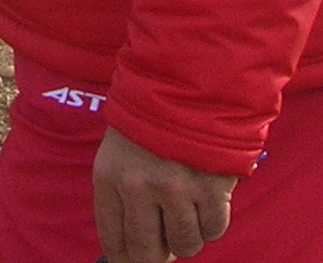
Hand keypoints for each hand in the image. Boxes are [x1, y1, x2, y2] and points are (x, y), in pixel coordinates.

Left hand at [92, 125, 236, 262]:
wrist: (189, 78)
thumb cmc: (152, 117)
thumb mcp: (121, 151)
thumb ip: (125, 197)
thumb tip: (139, 249)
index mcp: (109, 177)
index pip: (113, 240)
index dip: (126, 258)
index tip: (134, 261)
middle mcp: (139, 188)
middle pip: (147, 253)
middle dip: (156, 256)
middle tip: (165, 247)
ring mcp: (176, 189)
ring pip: (185, 245)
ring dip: (188, 236)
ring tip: (188, 210)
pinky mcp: (210, 188)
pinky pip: (213, 229)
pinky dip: (212, 223)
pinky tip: (208, 199)